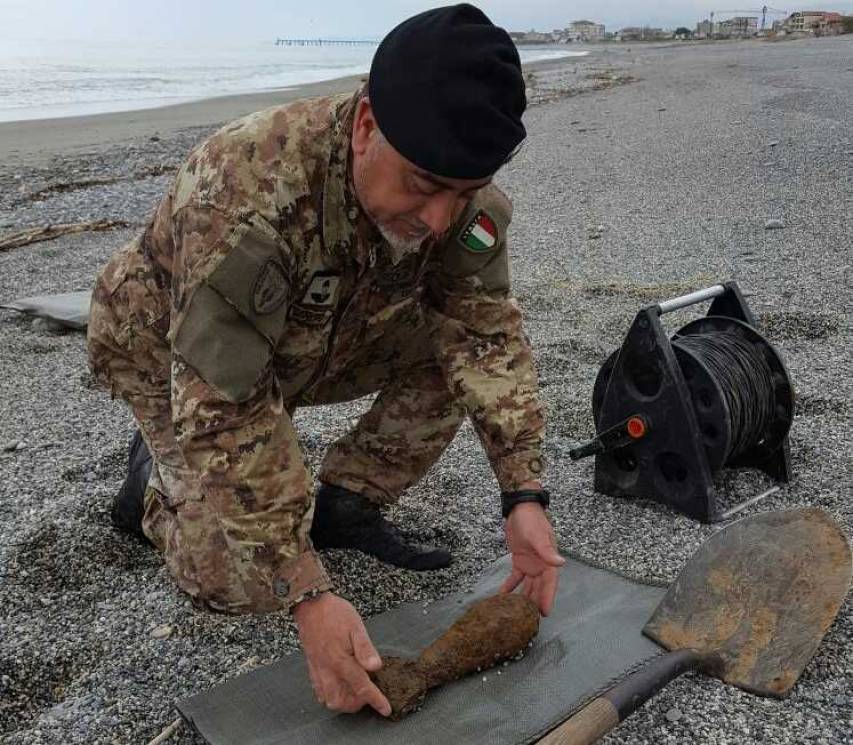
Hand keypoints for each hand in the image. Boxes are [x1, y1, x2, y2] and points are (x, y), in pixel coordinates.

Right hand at [292, 592, 391, 716]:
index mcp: (340, 660)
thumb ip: (365, 648)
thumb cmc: (334, 612)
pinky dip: (330, 694)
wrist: (310, 604)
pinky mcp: (311, 666)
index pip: (361, 687)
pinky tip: (340, 685)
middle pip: (340, 701)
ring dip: (343, 701)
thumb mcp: (356, 626)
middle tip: (369, 694)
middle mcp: (327, 669)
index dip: (375, 700)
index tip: (385, 709)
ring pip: (327, 699)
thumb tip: (376, 667)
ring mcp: (317, 669)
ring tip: (356, 691)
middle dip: (356, 704)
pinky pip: (319, 690)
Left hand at [500, 502, 564, 615]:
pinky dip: (510, 587)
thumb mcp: (538, 536)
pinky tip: (502, 597)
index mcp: (549, 561)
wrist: (520, 509)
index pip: (549, 584)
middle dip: (535, 603)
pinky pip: (515, 578)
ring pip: (528, 586)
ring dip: (523, 598)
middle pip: (539, 588)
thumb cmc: (532, 521)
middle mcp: (541, 566)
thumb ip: (547, 551)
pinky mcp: (519, 561)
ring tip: (516, 614)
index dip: (548, 598)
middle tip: (528, 620)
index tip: (545, 613)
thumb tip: (560, 563)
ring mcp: (530, 565)